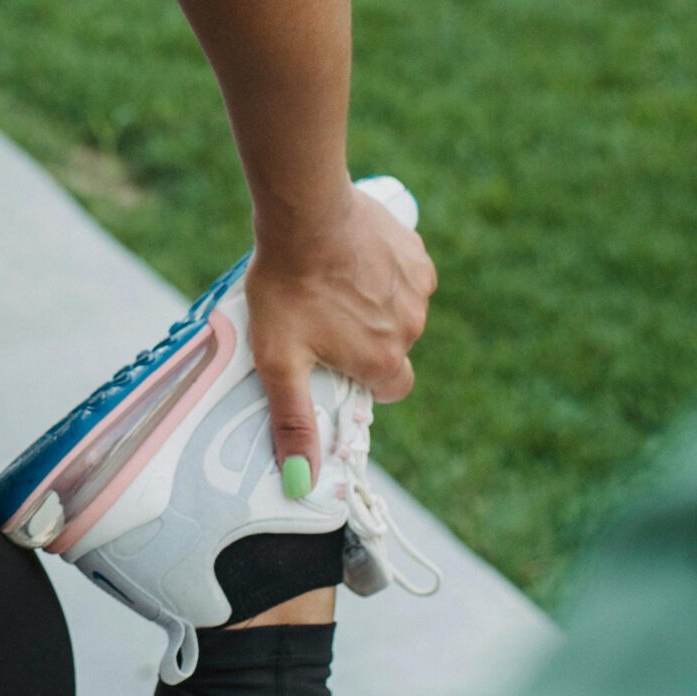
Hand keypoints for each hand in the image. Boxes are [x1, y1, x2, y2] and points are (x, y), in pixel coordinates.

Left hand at [244, 179, 435, 491]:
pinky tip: (348, 256)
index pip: (389, 390)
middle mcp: (411, 329)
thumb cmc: (288, 287)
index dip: (363, 379)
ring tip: (329, 280)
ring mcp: (417, 289)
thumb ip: (293, 421)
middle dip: (362, 338)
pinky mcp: (415, 254)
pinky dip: (381, 270)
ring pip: (398, 310)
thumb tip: (300, 482)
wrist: (305, 213)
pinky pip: (403, 274)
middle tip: (320, 314)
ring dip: (371, 302)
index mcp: (383, 361)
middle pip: (391, 348)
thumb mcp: (279, 361)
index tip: (336, 360)